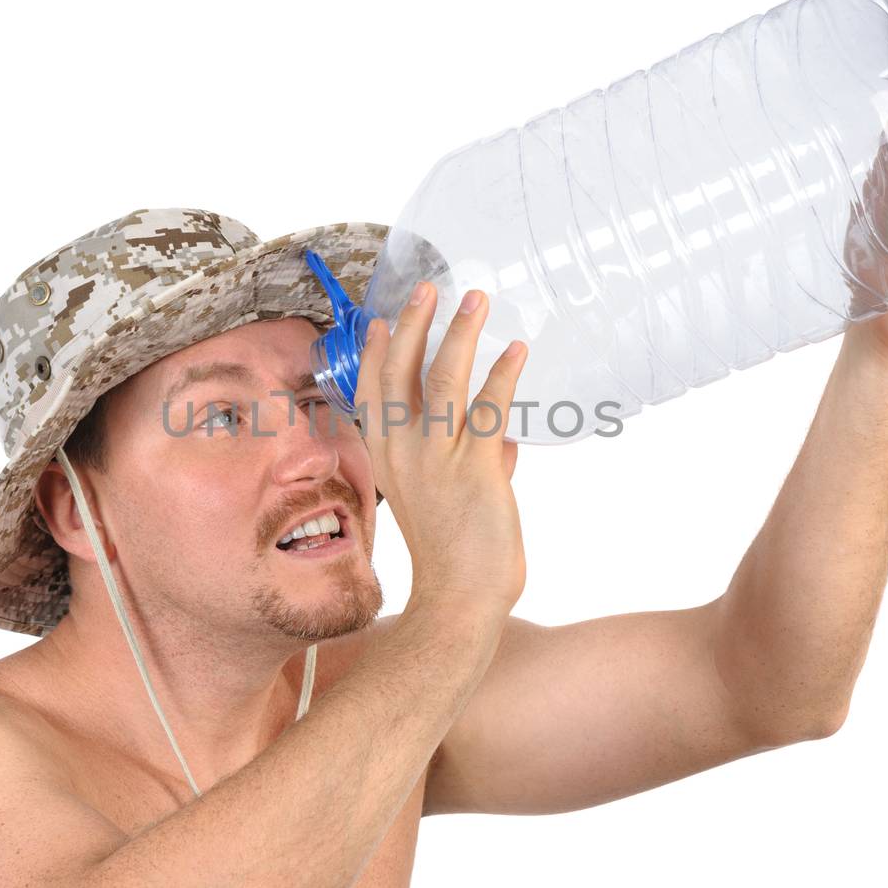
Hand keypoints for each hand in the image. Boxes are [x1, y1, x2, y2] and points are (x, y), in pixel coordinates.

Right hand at [353, 282, 528, 616]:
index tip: (380, 319)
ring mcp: (436, 456)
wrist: (459, 599)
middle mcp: (402, 451)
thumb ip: (476, 461)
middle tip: (430, 288)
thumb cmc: (455, 555)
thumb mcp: (450, 499)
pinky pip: (489, 408)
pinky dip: (504, 375)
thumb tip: (506, 438)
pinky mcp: (474, 466)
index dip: (374, 351)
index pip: (371, 392)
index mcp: (386, 459)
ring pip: (443, 379)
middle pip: (397, 371)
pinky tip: (516, 350)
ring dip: (459, 333)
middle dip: (412, 324)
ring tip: (477, 299)